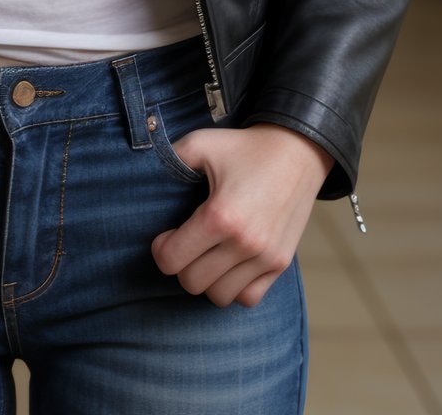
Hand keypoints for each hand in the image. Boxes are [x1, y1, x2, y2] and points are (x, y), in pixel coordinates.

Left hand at [150, 123, 334, 307]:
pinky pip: (248, 298)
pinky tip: (230, 264)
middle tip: (186, 243)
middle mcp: (244, 242)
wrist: (297, 152)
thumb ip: (170, 159)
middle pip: (192, 282)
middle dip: (181, 264)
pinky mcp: (280, 264)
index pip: (172, 260)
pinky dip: (234, 287)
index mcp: (220, 215)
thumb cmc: (245, 148)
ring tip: (208, 254)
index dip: (161, 249)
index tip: (166, 236)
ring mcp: (265, 257)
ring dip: (207, 279)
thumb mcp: (202, 143)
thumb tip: (145, 173)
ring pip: (219, 296)